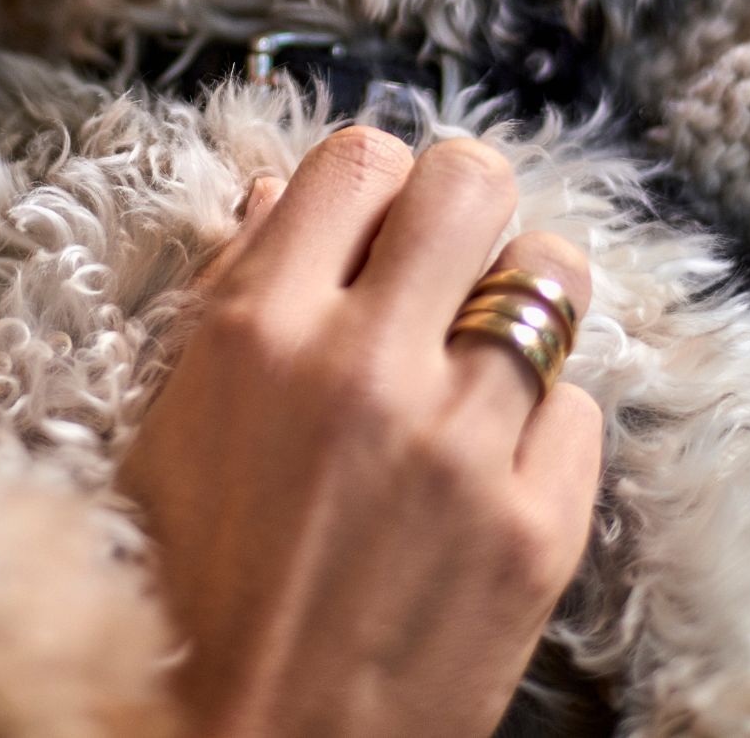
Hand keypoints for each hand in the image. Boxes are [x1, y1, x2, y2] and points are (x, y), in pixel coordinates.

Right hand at [118, 126, 602, 737]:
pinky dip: (539, 420)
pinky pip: (579, 405)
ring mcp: (462, 447)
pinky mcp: (537, 531)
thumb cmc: (185, 592)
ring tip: (484, 346)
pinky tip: (491, 461)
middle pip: (471, 182)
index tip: (377, 219)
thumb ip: (235, 290)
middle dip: (461, 202)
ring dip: (521, 295)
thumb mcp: (170, 422)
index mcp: (258, 331)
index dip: (375, 180)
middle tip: (445, 255)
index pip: (360, 158)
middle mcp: (364, 367)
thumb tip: (286, 193)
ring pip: (554, 273)